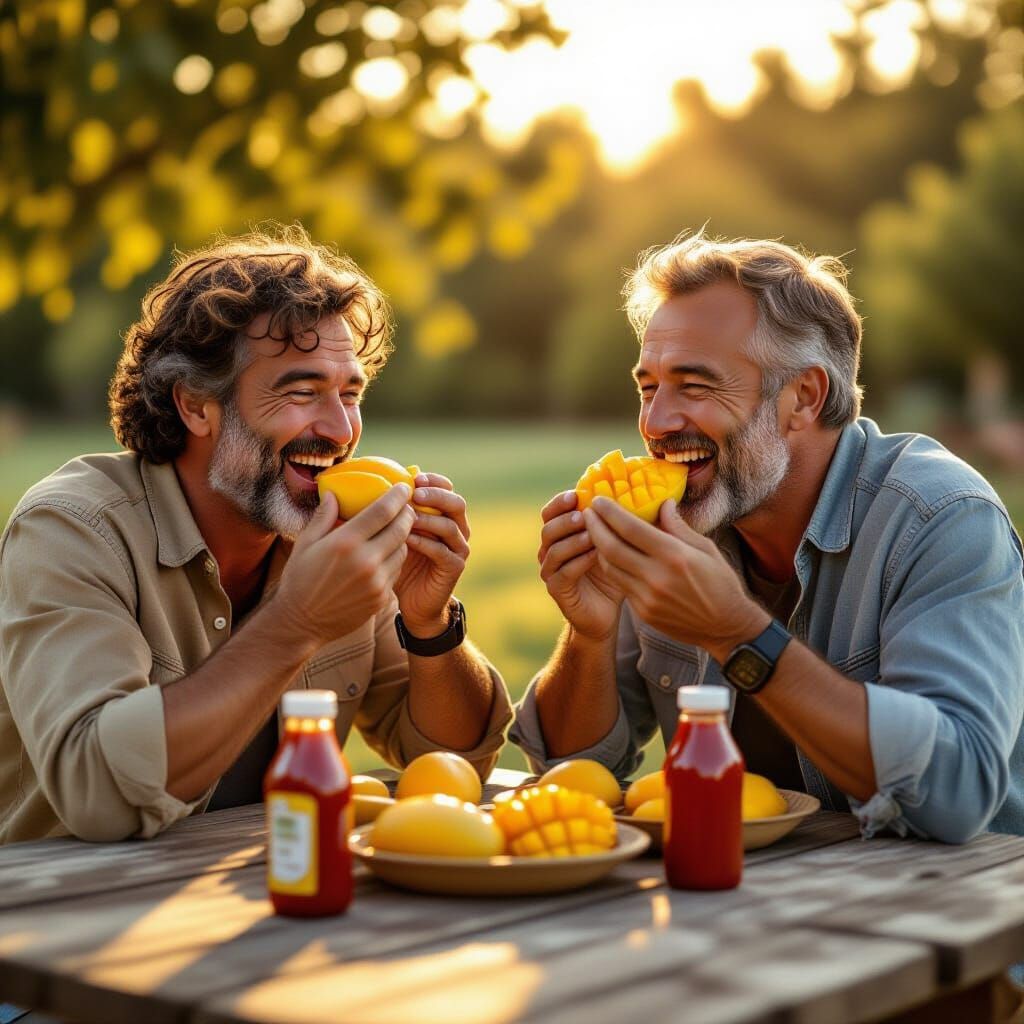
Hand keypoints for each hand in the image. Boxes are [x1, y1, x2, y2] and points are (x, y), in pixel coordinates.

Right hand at [272, 486, 414, 648]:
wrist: (302, 623)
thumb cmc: (300, 579)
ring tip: (396, 529)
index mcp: (345, 542)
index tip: (402, 487)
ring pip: (403, 550)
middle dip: (407, 513)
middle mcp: (366, 561)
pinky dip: (394, 559)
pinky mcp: (382, 597)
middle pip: (401, 529)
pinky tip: (385, 554)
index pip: (383, 511)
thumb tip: (334, 493)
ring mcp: (377, 582)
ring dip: (403, 537)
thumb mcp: (305, 544)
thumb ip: (323, 516)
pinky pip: (396, 570)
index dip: (397, 496)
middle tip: (406, 506)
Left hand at [393, 473, 470, 635]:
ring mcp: (457, 549)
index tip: (414, 477)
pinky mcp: (454, 567)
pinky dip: (426, 543)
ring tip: (409, 516)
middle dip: (436, 495)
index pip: (446, 489)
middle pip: (456, 503)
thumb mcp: (389, 534)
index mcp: (443, 515)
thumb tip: (357, 487)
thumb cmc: (397, 563)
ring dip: (430, 519)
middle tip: (415, 493)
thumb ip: (383, 513)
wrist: (412, 601)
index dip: (434, 481)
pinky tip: (407, 540)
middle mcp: (455, 529)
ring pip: (452, 526)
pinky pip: (443, 551)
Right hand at [538, 490, 624, 641]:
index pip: (551, 512)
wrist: (605, 612)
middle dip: (565, 520)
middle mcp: (550, 551)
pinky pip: (562, 573)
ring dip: (572, 540)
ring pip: (553, 550)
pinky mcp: (557, 590)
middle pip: (548, 529)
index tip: (576, 494)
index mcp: (561, 535)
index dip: (560, 502)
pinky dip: (577, 562)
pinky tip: (595, 556)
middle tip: (584, 515)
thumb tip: (646, 498)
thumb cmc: (612, 573)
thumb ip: (619, 523)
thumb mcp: (617, 544)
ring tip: (592, 534)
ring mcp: (551, 571)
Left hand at [584, 496, 767, 660]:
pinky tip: (609, 555)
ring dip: (598, 547)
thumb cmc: (720, 583)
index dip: (610, 512)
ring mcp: (647, 597)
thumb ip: (679, 527)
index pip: (631, 528)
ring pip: (610, 567)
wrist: (726, 627)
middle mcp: (657, 577)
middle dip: (595, 527)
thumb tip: (663, 503)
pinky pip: (620, 584)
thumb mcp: (706, 548)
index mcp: (674, 556)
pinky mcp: (643, 612)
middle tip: (587, 513)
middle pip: (611, 547)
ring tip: (594, 532)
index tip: (599, 501)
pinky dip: (612, 567)